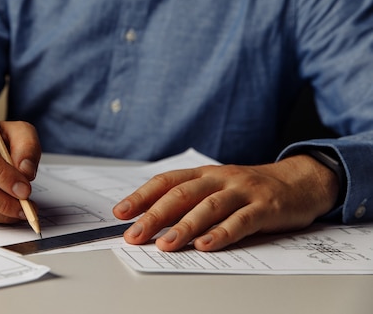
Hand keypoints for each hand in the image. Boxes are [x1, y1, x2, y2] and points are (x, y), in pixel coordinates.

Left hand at [113, 155, 339, 251]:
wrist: (298, 181)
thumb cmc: (248, 190)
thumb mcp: (217, 188)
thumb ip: (190, 202)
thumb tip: (152, 222)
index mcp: (204, 173)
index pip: (166, 181)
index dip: (142, 196)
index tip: (120, 213)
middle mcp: (220, 178)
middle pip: (182, 194)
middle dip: (154, 215)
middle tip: (134, 235)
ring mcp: (243, 191)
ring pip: (208, 207)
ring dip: (184, 227)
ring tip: (165, 244)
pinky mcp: (266, 208)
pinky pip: (241, 221)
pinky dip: (222, 233)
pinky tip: (206, 245)